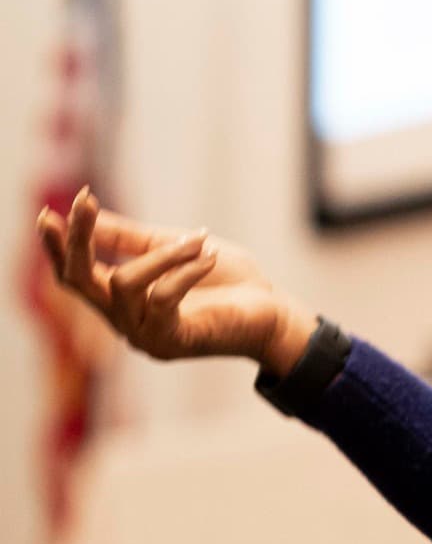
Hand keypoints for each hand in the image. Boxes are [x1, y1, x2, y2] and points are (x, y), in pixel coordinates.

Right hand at [35, 186, 303, 367]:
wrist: (271, 311)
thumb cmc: (226, 281)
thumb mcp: (175, 247)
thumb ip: (132, 239)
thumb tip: (91, 217)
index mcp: (121, 300)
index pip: (74, 275)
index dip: (58, 246)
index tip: (46, 213)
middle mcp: (125, 322)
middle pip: (80, 281)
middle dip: (80, 239)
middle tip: (87, 202)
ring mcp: (146, 336)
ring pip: (125, 284)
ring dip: (165, 253)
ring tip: (199, 239)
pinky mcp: (172, 341)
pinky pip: (163, 296)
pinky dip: (186, 267)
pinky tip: (209, 256)